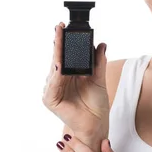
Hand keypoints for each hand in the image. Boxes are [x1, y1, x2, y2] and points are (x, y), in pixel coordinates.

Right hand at [42, 22, 109, 136]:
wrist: (97, 124)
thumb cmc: (96, 104)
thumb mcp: (99, 78)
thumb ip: (98, 61)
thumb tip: (101, 44)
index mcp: (68, 74)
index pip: (64, 54)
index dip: (63, 40)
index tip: (63, 26)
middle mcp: (58, 80)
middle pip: (57, 58)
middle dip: (59, 43)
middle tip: (60, 28)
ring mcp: (53, 89)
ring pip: (54, 68)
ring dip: (58, 55)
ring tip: (60, 41)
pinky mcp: (50, 99)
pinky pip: (53, 83)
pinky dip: (56, 74)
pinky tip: (59, 64)